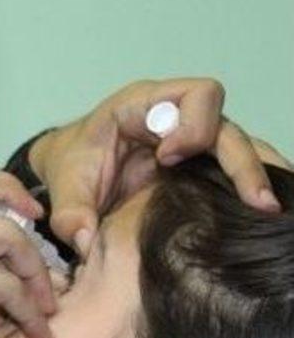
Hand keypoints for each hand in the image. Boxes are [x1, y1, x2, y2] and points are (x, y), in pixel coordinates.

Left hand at [30, 77, 289, 255]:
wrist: (72, 169)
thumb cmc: (73, 165)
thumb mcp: (65, 187)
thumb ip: (69, 213)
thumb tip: (85, 242)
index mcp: (143, 106)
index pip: (195, 95)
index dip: (194, 125)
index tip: (170, 159)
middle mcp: (177, 118)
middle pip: (227, 127)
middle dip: (243, 162)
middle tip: (256, 202)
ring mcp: (194, 141)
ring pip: (240, 147)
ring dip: (257, 175)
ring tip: (273, 211)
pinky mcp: (201, 165)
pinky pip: (236, 167)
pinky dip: (251, 185)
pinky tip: (265, 213)